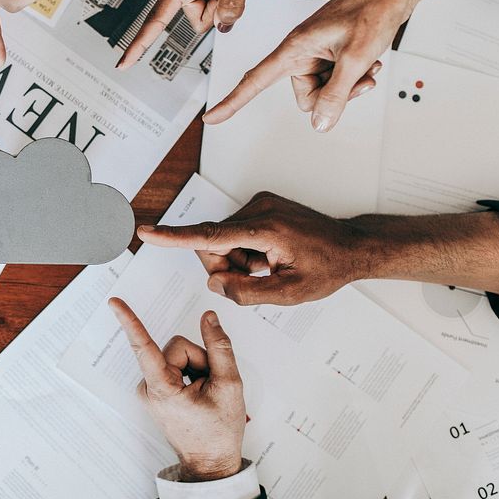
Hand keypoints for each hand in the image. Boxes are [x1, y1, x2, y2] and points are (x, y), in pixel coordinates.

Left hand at [109, 298, 244, 480]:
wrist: (210, 462)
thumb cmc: (219, 431)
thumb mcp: (229, 386)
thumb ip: (219, 347)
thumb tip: (209, 318)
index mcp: (162, 388)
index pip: (144, 347)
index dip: (130, 321)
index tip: (114, 303)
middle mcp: (148, 387)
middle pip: (177, 347)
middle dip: (199, 359)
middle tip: (211, 385)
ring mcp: (150, 389)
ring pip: (177, 355)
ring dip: (196, 368)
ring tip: (204, 393)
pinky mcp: (154, 388)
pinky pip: (174, 365)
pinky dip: (190, 373)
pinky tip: (197, 392)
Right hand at [138, 192, 362, 305]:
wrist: (351, 246)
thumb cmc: (327, 268)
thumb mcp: (290, 293)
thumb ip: (248, 292)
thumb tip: (215, 283)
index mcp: (266, 230)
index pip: (209, 236)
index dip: (174, 237)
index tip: (147, 231)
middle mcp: (258, 210)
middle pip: (213, 244)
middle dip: (226, 266)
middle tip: (258, 278)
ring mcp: (259, 205)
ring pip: (223, 241)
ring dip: (239, 261)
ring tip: (269, 267)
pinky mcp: (260, 206)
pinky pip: (234, 234)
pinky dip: (246, 251)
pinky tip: (269, 257)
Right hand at [202, 0, 400, 131]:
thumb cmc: (374, 8)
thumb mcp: (356, 57)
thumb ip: (336, 94)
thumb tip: (320, 123)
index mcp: (295, 47)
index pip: (254, 80)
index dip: (232, 102)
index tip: (212, 117)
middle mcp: (301, 51)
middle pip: (305, 96)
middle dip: (333, 94)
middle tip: (356, 76)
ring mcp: (317, 53)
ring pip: (324, 91)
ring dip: (348, 85)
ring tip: (366, 64)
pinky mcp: (331, 53)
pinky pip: (335, 81)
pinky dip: (354, 77)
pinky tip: (368, 62)